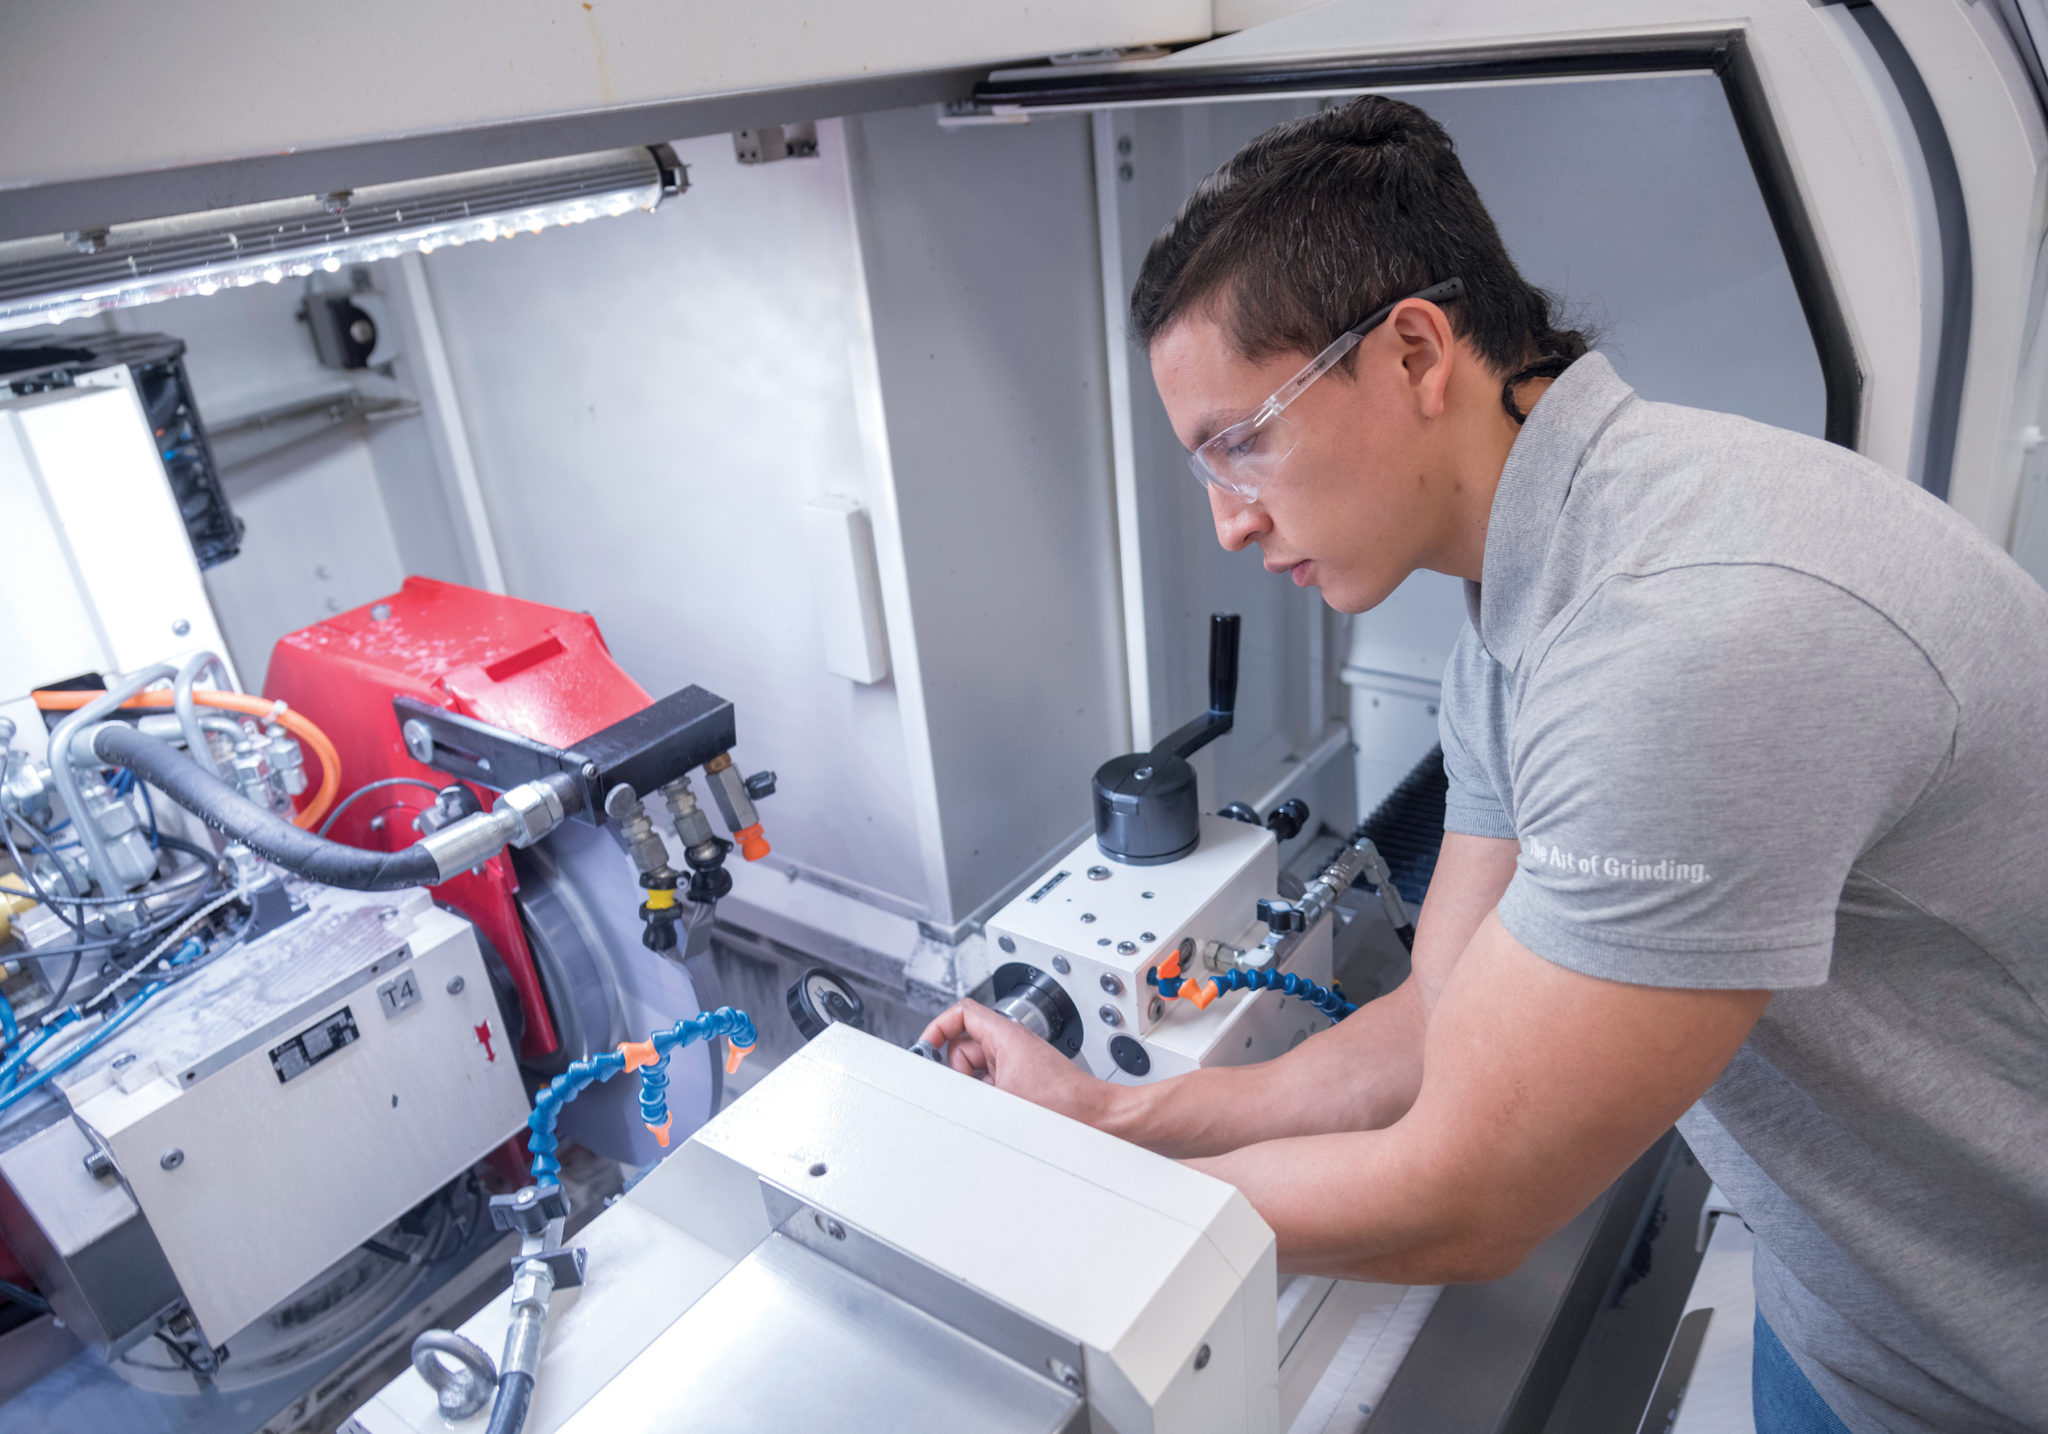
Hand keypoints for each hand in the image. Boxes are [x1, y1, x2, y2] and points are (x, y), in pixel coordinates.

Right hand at [917, 999, 1113, 1126]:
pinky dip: (990, 1096)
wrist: (1097, 1118)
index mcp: (1006, 1034)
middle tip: (965, 1090)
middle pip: (964, 1045)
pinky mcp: (1024, 1079)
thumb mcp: (1001, 1095)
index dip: (938, 1027)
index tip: (926, 1047)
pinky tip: (1002, 1111)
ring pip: (977, 1068)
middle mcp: (1012, 1044)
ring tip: (993, 1104)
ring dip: (976, 1086)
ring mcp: (1018, 1062)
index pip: (961, 1013)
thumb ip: (967, 1087)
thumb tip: (945, 1088)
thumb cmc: (1064, 1103)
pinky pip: (994, 1082)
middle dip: (958, 1070)